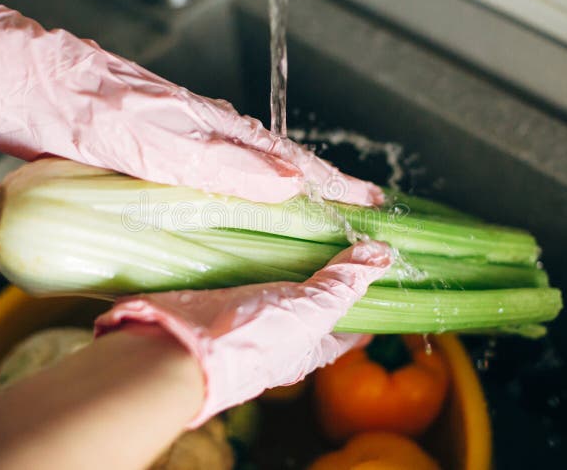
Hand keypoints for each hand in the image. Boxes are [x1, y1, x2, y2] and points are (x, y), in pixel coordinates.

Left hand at [0, 6, 382, 205]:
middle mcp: (204, 132)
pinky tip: (236, 204)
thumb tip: (286, 182)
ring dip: (285, 189)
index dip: (333, 182)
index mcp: (214, 128)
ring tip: (313, 212)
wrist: (22, 83)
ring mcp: (181, 138)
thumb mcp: (157, 139)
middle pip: (277, 161)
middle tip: (355, 210)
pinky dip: (242, 188)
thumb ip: (220, 162)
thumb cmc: (85, 103)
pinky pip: (215, 171)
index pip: (290, 159)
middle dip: (320, 187)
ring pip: (247, 166)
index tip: (371, 201)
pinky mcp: (154, 148)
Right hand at [94, 240, 392, 425]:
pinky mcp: (219, 293)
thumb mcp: (311, 310)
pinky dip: (255, 249)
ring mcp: (248, 313)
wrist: (182, 346)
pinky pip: (244, 269)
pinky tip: (263, 225)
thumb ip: (343, 283)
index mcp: (309, 347)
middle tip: (343, 231)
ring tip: (307, 219)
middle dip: (325, 271)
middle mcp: (281, 334)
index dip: (365, 304)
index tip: (378, 275)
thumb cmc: (254, 340)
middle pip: (311, 301)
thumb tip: (384, 255)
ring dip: (288, 255)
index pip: (347, 328)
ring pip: (277, 281)